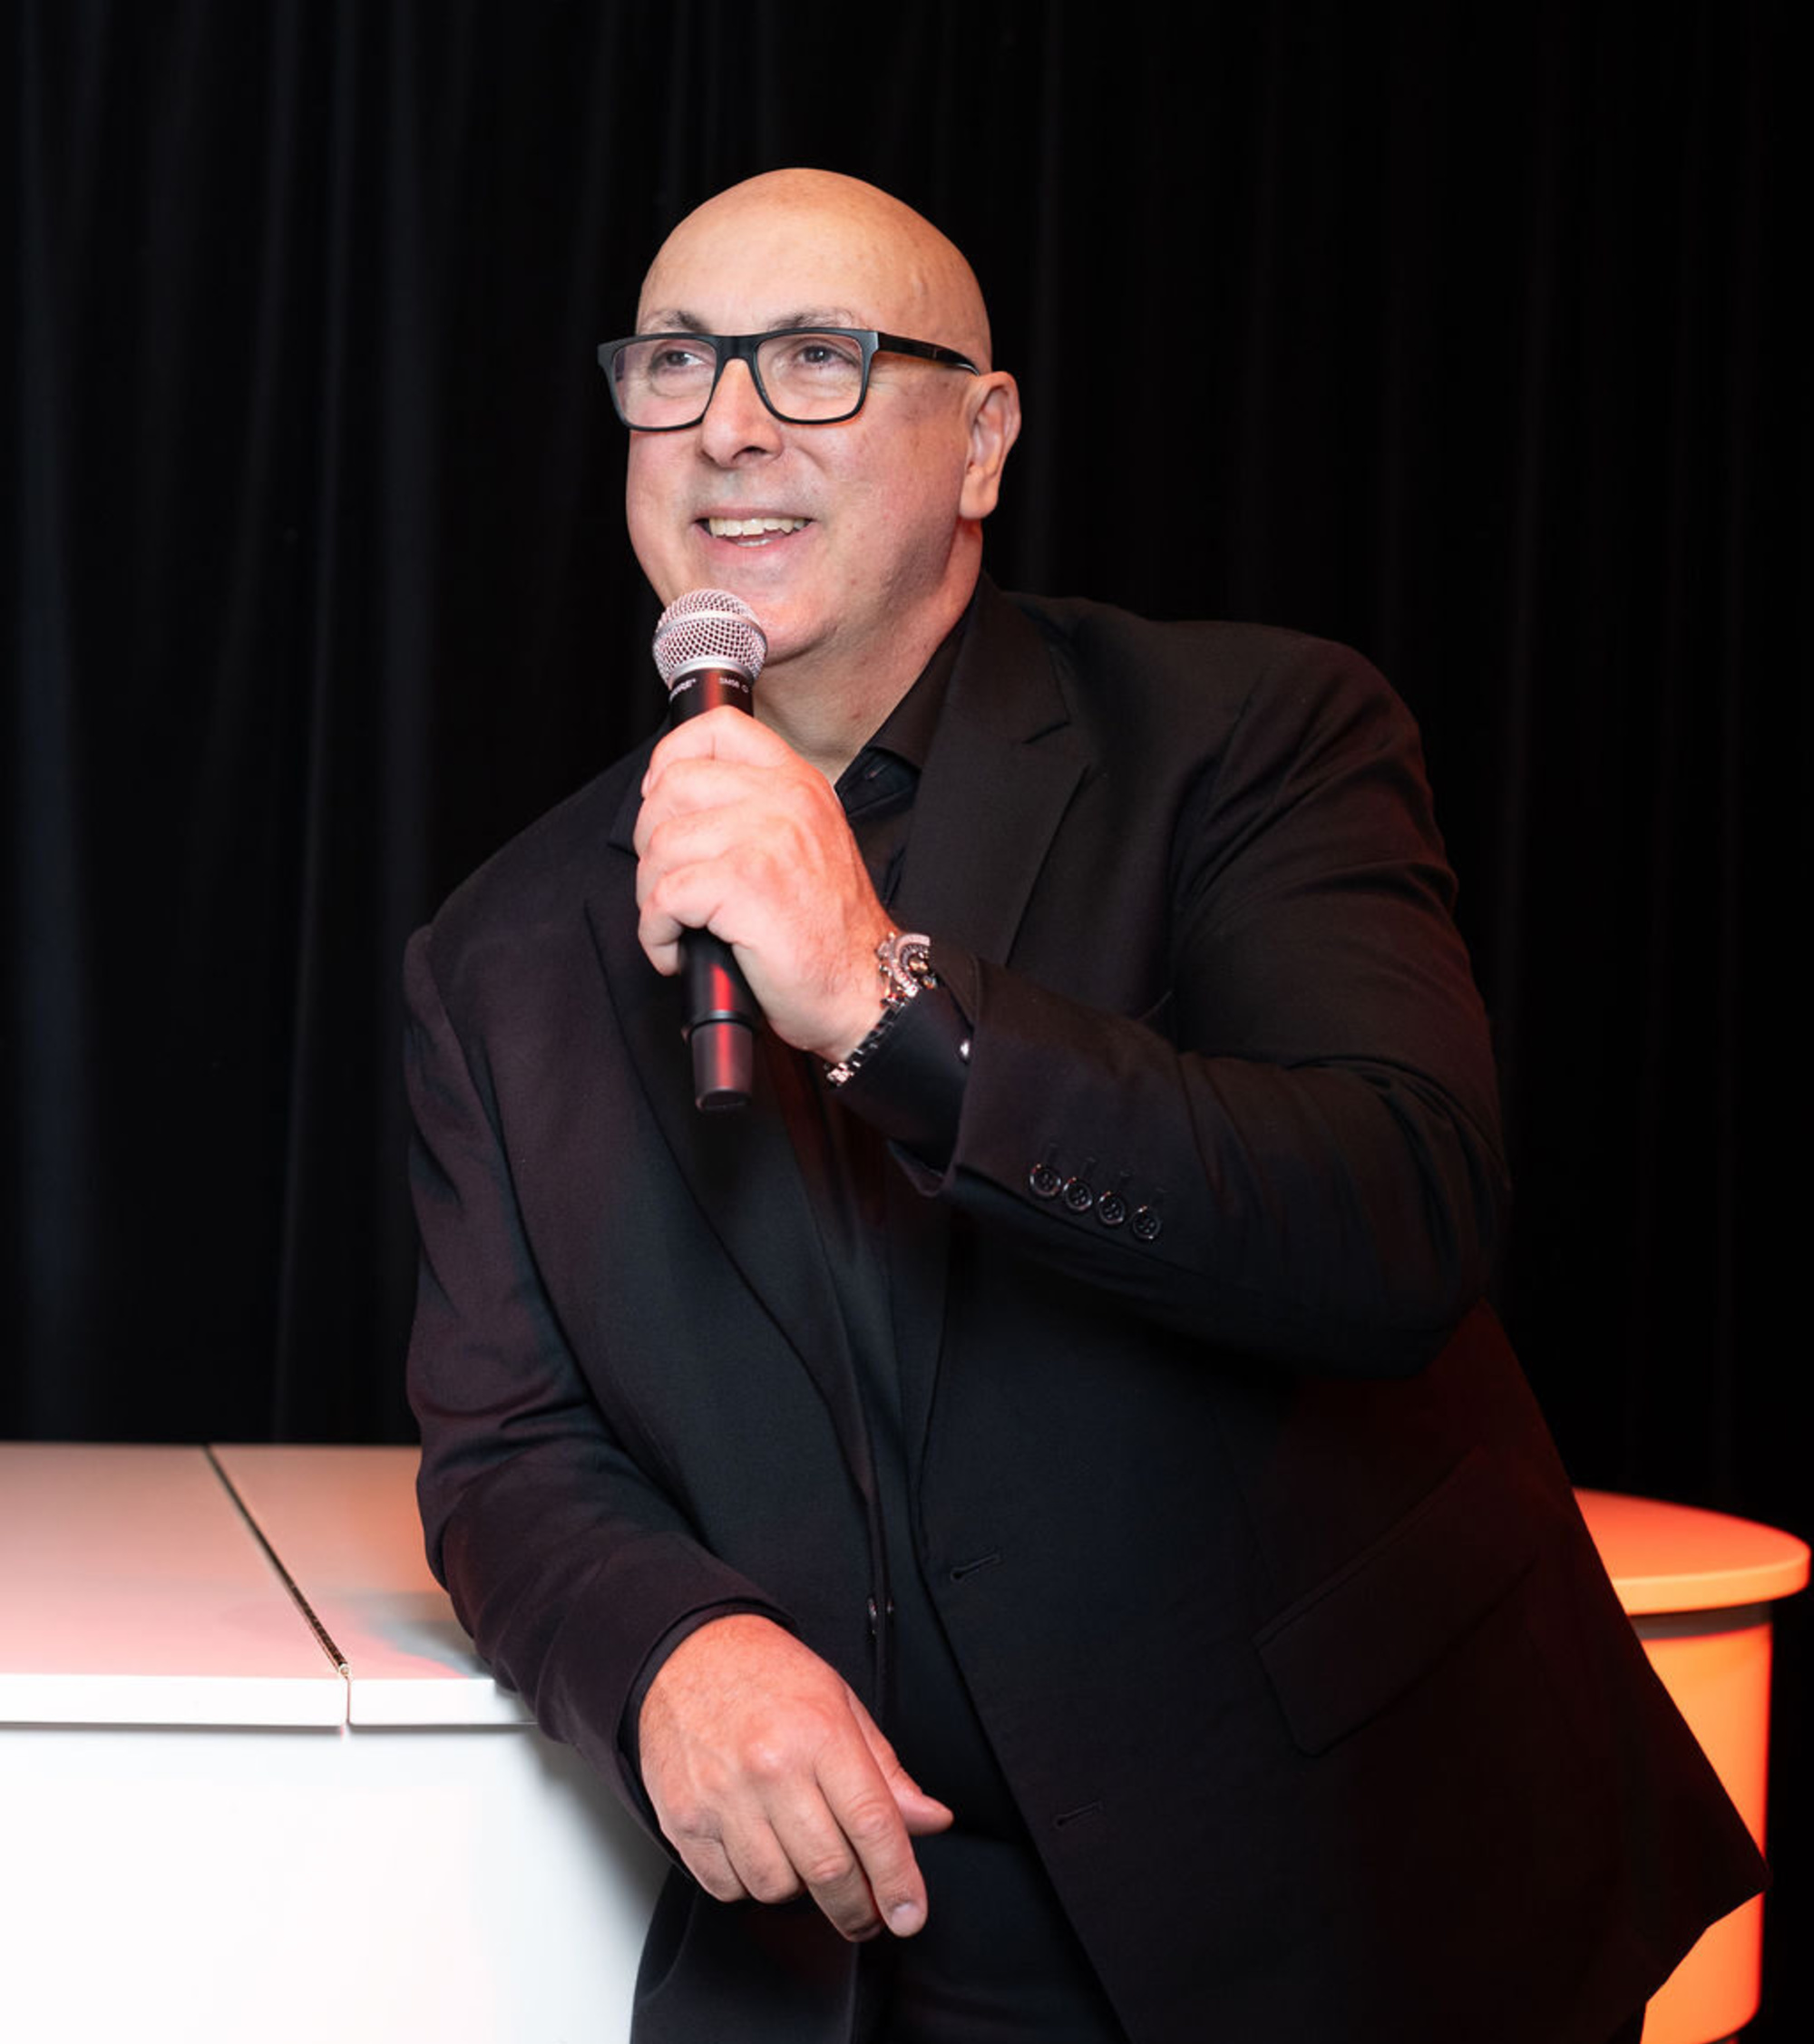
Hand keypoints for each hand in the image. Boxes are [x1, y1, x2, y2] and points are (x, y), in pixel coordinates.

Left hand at [633, 709, 890, 1061]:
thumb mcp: (809, 843)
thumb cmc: (832, 932)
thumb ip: (760, 810)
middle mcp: (784, 801)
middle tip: (668, 881)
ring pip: (660, 845)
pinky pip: (664, 896)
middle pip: (672, 787)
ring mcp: (765, 839)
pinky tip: (676, 949)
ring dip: (650, 894)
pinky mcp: (745, 885)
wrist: (863, 986)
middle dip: (650, 842)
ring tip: (676, 923)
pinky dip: (656, 932)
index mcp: (797, 784)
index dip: (669, 759)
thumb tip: (682, 804)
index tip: (659, 798)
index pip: (718, 729)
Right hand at [638, 1614, 953, 1940]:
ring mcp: (722, 1798)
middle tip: (869, 1912)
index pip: (872, 1823)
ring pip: (777, 1889)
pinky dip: (750, 1883)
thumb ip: (886, 1771)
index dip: (898, 1880)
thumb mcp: (841, 1703)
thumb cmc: (766, 1675)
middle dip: (858, 1908)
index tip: (909, 1913)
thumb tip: (928, 1819)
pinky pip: (727, 1888)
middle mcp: (770, 1768)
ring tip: (801, 1853)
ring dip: (799, 1891)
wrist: (687, 1655)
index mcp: (819, 1734)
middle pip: (829, 1871)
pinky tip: (759, 1848)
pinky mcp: (684, 1820)